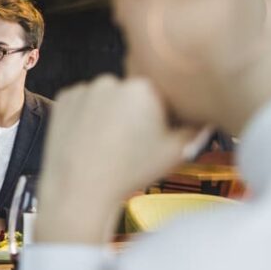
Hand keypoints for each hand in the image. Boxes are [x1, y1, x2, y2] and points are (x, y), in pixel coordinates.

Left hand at [36, 76, 201, 244]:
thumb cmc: (130, 172)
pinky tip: (90, 138)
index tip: (154, 137)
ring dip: (111, 111)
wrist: (79, 189)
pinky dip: (88, 115)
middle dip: (136, 112)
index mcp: (144, 87)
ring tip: (108, 143)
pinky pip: (85, 102)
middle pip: (133, 93)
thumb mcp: (176, 152)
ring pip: (108, 97)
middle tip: (130, 143)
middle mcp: (113, 80)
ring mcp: (85, 88)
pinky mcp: (64, 97)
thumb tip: (206, 114)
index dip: (162, 116)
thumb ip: (198, 128)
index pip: (162, 94)